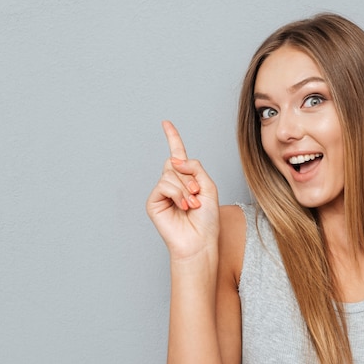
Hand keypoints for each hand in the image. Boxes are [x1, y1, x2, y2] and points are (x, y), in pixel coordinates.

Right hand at [146, 121, 219, 260]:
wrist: (200, 241)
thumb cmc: (207, 219)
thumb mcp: (209, 187)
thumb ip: (195, 168)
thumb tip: (175, 159)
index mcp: (187, 179)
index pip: (178, 154)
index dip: (172, 138)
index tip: (166, 123)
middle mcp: (172, 183)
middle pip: (176, 162)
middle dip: (190, 178)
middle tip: (197, 195)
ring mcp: (162, 192)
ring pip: (171, 174)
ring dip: (186, 189)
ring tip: (192, 205)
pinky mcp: (154, 202)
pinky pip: (164, 185)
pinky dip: (177, 194)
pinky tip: (183, 207)